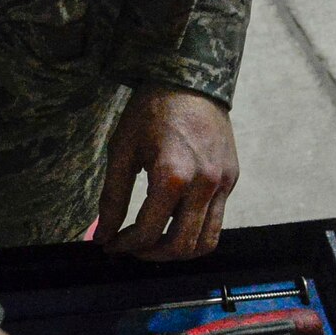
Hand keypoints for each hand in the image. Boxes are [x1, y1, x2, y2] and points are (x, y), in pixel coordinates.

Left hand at [94, 86, 238, 259]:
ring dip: (178, 251)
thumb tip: (103, 235)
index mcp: (173, 176)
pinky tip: (173, 219)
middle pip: (180, 246)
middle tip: (132, 248)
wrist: (189, 79)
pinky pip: (217, 220)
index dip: (125, 245)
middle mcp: (204, 184)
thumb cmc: (151, 111)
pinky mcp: (232, 178)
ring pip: (206, 241)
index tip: (111, 245)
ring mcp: (222, 183)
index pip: (149, 231)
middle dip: (151, 254)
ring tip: (155, 242)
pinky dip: (195, 230)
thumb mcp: (122, 150)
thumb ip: (113, 197)